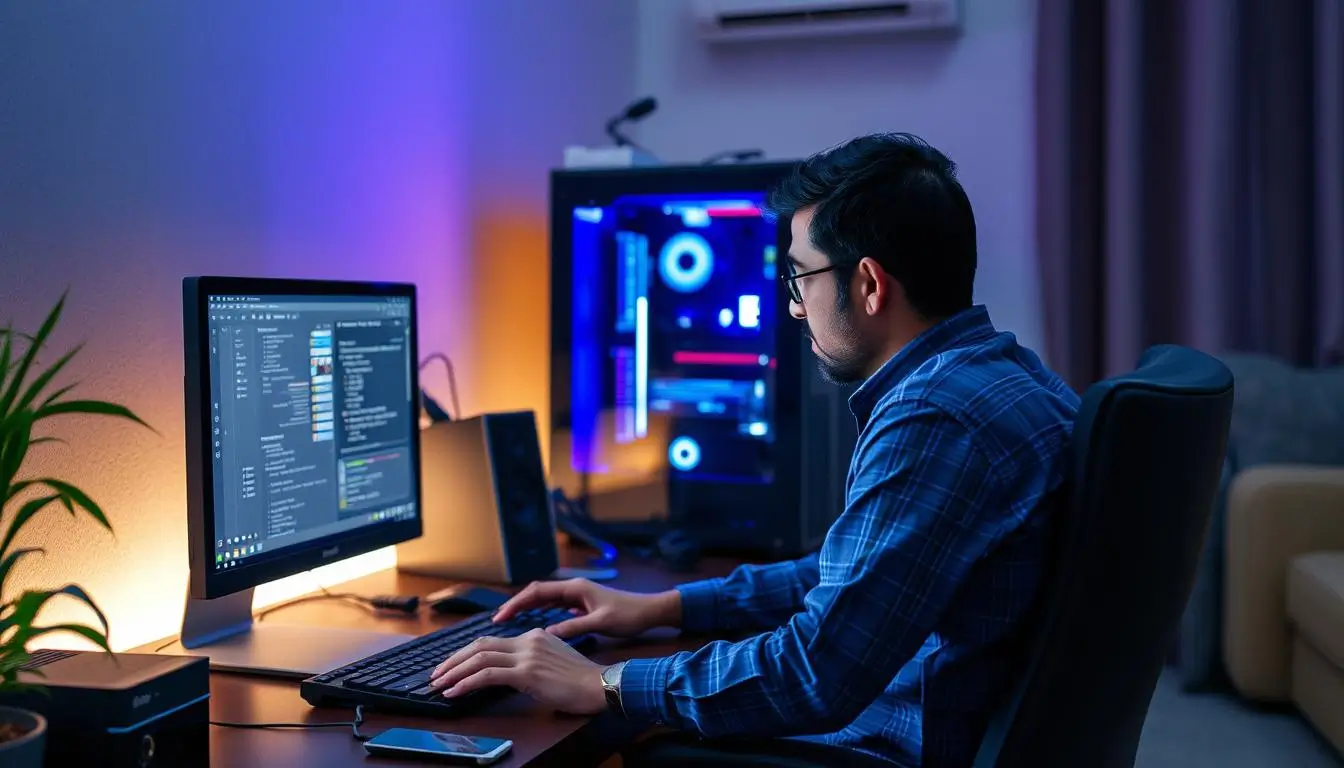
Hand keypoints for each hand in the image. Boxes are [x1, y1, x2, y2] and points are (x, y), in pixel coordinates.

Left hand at [428, 628, 606, 713]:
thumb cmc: (582, 680)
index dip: (467, 653)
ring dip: (454, 671)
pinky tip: (454, 691)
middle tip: (437, 674)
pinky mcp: (527, 673)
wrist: (601, 686)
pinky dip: (466, 683)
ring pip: (479, 658)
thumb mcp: (553, 662)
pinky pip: (487, 675)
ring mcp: (527, 655)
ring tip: (439, 684)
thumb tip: (510, 672)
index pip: (491, 641)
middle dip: (453, 660)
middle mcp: (528, 640)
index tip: (453, 666)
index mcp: (534, 636)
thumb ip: (532, 661)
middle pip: (479, 645)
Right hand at [493, 578, 679, 638]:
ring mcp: (578, 594)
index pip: (537, 592)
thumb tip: (545, 634)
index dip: (516, 603)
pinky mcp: (582, 603)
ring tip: (510, 622)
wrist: (649, 611)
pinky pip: (556, 605)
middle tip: (498, 620)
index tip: (500, 616)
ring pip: (545, 599)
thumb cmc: (628, 615)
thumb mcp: (599, 624)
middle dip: (517, 605)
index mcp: (575, 587)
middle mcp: (574, 587)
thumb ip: (572, 628)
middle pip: (537, 593)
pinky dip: (542, 612)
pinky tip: (535, 623)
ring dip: (528, 608)